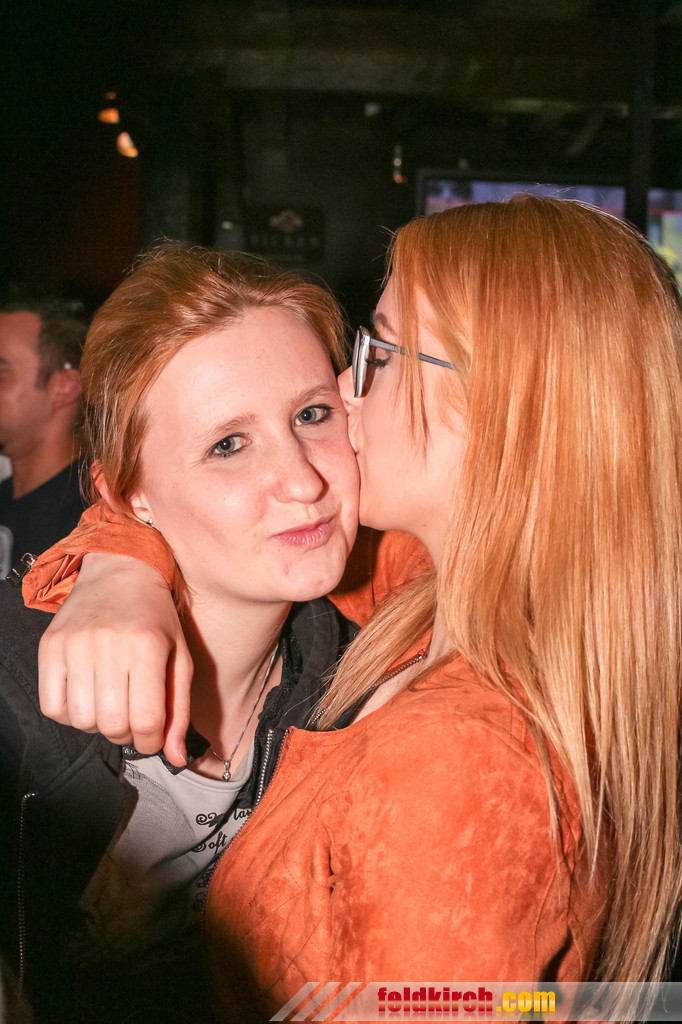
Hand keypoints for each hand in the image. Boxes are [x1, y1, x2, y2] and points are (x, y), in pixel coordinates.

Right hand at [38, 552, 192, 765]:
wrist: (120, 571)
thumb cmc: (155, 618)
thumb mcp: (179, 658)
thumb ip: (180, 711)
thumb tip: (178, 758)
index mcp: (147, 647)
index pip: (146, 721)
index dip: (150, 742)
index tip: (152, 736)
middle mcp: (108, 645)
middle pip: (112, 725)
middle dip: (126, 734)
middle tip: (131, 716)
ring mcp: (75, 645)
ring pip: (82, 720)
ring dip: (99, 724)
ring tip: (111, 701)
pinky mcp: (50, 647)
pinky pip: (53, 707)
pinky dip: (70, 713)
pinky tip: (87, 695)